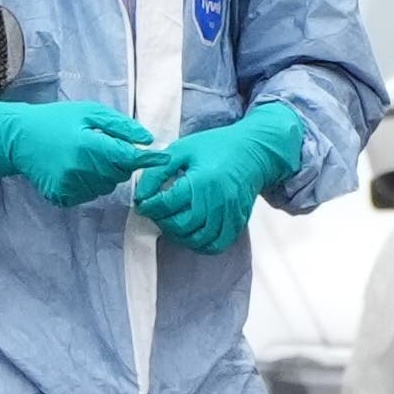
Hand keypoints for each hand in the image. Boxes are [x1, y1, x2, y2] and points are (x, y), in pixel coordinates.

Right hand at [0, 100, 156, 207]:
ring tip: (84, 157)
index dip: (148, 159)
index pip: (127, 157)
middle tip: (101, 146)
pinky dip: (88, 184)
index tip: (163, 158)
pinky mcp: (62, 197)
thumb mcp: (88, 112)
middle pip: (119, 174)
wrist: (19, 138)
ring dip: (104, 174)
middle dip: (118, 162)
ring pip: (106, 187)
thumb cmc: (57, 120)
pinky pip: (89, 195)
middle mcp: (80, 169)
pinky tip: (74, 169)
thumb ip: (120, 126)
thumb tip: (148, 141)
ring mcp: (69, 186)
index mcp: (87, 145)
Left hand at [133, 103, 303, 254]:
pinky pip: (217, 245)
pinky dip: (200, 244)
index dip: (149, 206)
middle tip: (156, 212)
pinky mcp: (238, 222)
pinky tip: (191, 231)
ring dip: (179, 235)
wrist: (252, 150)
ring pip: (198, 240)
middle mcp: (218, 201)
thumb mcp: (181, 150)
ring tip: (171, 221)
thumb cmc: (215, 147)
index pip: (167, 204)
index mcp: (202, 181)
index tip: (143, 203)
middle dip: (162, 222)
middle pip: (182, 225)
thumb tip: (141, 194)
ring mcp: (230, 214)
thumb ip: (157, 171)